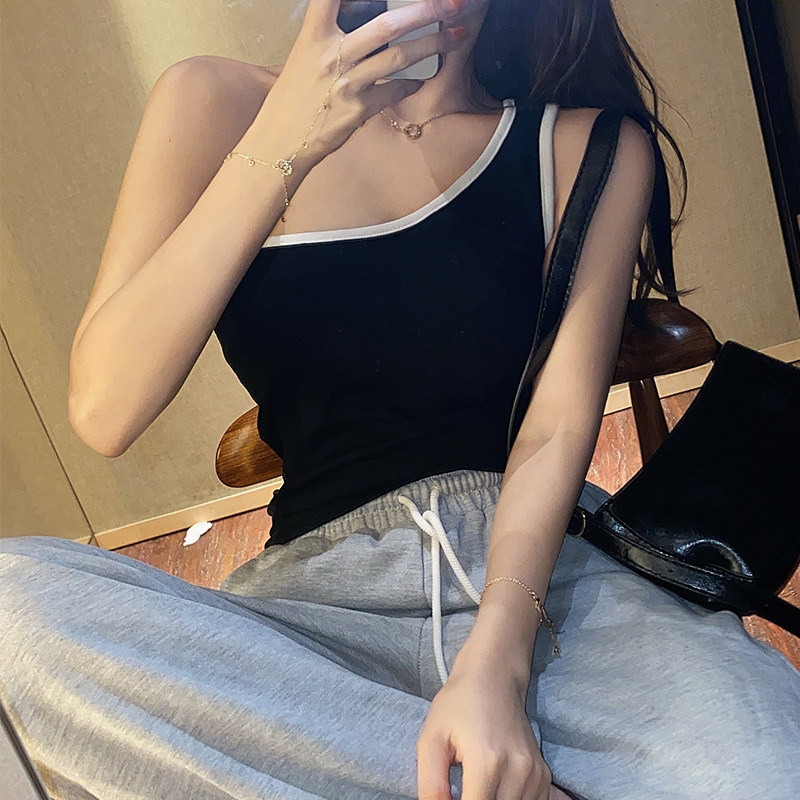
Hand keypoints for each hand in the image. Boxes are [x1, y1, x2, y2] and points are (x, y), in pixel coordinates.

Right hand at [261, 0, 472, 158]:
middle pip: (388, 25)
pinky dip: (412, 84)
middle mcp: (331, 55)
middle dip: (427, 10)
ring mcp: (347, 84)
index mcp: (314, 35)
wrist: (281, 143)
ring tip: (456, 35)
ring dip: (433, 44)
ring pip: (400, 58)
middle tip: (454, 3)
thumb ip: (332, 36)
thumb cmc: (293, 99)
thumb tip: (369, 23)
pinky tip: (421, 79)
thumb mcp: (305, 57)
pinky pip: (395, 90)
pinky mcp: (358, 110)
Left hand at [417, 662, 554, 798]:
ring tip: (476, 787)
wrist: (493, 676)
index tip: (452, 796)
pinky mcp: (542, 775)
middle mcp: (517, 770)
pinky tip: (495, 789)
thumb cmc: (458, 704)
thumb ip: (431, 785)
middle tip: (463, 789)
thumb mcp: (431, 739)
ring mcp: (534, 773)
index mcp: (487, 762)